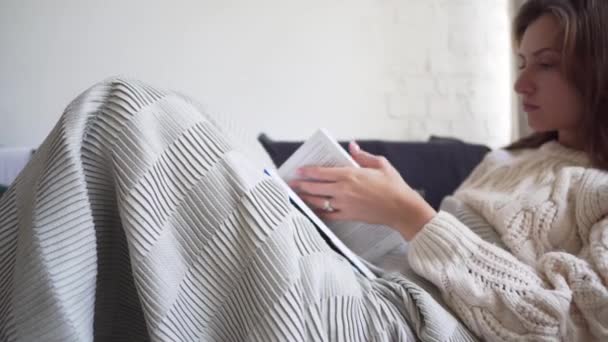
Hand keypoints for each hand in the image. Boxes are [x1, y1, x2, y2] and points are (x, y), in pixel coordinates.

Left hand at [288, 141, 436, 240]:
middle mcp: (343, 190)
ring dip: (306, 198)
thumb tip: (352, 146)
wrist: (401, 209)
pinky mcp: (348, 215)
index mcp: (350, 174)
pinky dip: (318, 213)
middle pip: (315, 187)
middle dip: (301, 185)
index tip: (298, 170)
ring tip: (297, 196)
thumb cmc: (393, 186)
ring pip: (318, 201)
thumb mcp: (380, 164)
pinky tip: (312, 210)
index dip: (307, 171)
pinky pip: (328, 215)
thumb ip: (363, 156)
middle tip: (292, 183)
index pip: (321, 172)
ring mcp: (344, 204)